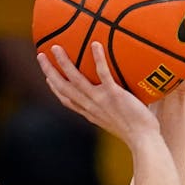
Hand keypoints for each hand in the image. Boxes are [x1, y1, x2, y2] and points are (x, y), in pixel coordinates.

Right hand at [38, 42, 159, 143]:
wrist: (144, 140)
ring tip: (56, 47)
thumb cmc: (136, 132)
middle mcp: (90, 106)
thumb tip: (121, 98)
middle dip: (49, 72)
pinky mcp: (114, 95)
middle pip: (63, 87)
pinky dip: (98, 59)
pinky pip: (103, 74)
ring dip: (64, 63)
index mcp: (90, 113)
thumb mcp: (119, 121)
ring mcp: (100, 100)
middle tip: (41, 55)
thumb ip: (114, 109)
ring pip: (75, 79)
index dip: (55, 88)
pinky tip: (95, 44)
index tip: (48, 77)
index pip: (67, 100)